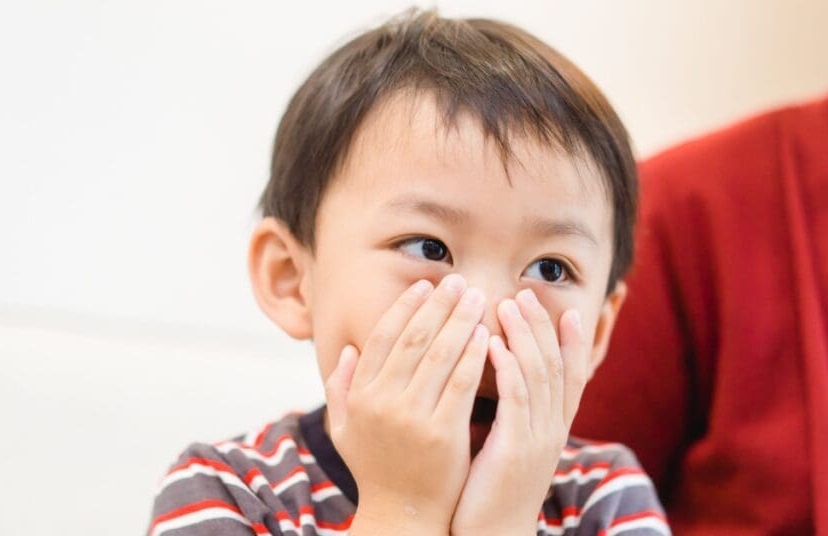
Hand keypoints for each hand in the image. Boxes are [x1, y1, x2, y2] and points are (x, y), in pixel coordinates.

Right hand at [324, 274, 489, 535]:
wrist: (402, 516)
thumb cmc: (376, 471)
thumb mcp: (345, 431)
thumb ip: (340, 389)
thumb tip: (348, 350)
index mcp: (359, 396)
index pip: (382, 338)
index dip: (404, 307)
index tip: (424, 286)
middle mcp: (381, 402)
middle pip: (413, 339)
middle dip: (438, 305)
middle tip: (458, 282)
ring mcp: (411, 418)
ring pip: (439, 356)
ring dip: (460, 321)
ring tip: (477, 298)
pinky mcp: (443, 433)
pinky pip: (461, 384)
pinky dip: (474, 356)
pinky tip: (486, 336)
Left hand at [450, 288, 587, 534]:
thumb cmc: (491, 492)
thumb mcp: (510, 449)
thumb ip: (514, 417)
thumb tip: (504, 381)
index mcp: (553, 431)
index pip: (571, 377)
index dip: (573, 342)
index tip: (568, 309)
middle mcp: (552, 431)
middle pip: (555, 366)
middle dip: (543, 327)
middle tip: (527, 292)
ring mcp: (536, 440)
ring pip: (537, 375)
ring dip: (524, 336)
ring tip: (509, 304)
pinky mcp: (514, 450)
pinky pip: (515, 399)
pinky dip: (507, 367)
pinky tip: (491, 343)